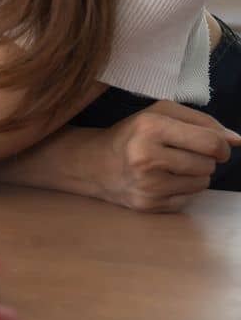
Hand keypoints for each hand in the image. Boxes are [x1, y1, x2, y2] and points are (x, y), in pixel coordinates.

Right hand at [94, 100, 238, 211]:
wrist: (93, 164)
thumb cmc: (132, 134)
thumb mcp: (160, 114)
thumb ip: (202, 122)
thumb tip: (238, 140)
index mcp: (150, 127)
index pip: (211, 142)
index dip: (221, 145)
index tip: (214, 145)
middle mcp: (147, 156)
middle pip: (209, 164)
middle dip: (205, 159)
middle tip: (184, 153)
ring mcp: (148, 184)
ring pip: (203, 183)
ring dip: (195, 175)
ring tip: (172, 167)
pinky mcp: (149, 205)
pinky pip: (189, 199)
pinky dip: (182, 190)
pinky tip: (163, 181)